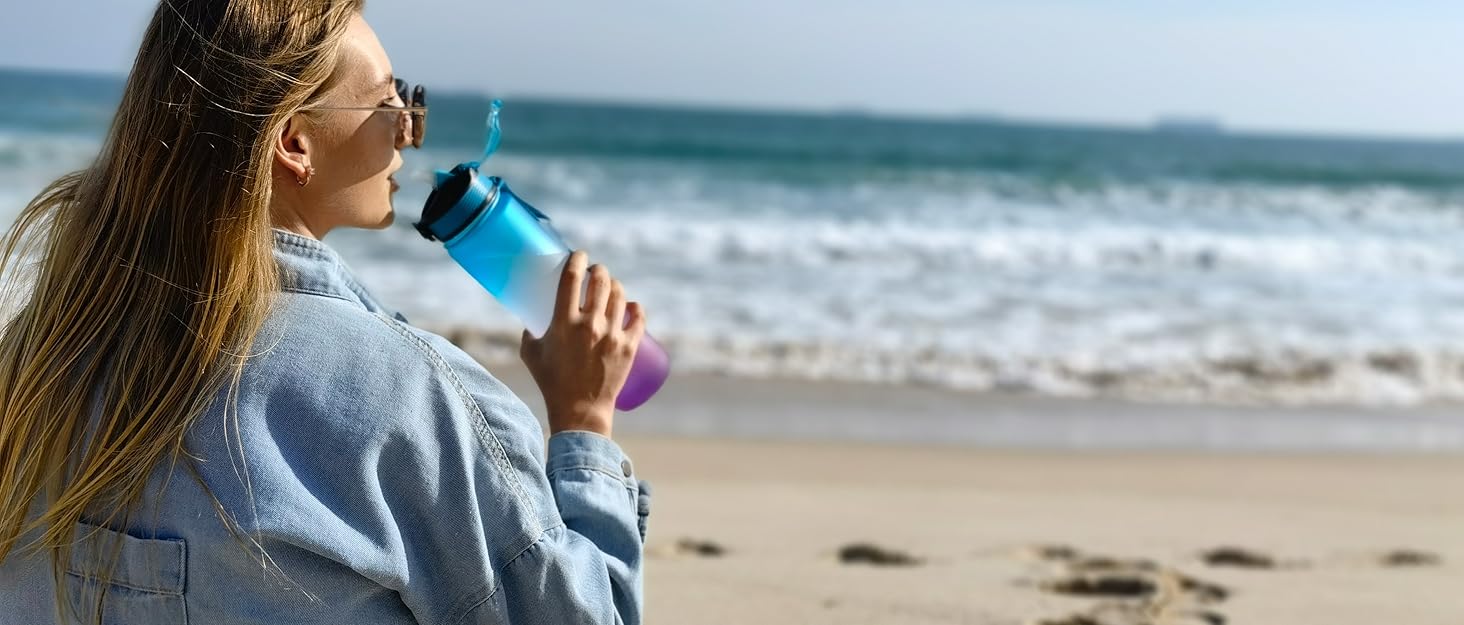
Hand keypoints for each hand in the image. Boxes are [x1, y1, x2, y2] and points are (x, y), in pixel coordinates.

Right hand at [519, 251, 646, 436]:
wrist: (579, 410)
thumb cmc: (551, 382)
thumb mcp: (531, 354)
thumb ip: (529, 332)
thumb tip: (532, 318)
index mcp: (564, 322)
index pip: (572, 278)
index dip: (577, 260)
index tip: (579, 255)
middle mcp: (590, 324)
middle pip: (600, 280)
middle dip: (598, 269)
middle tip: (595, 271)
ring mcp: (612, 335)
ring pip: (619, 294)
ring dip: (614, 285)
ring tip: (610, 287)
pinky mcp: (629, 347)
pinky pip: (638, 317)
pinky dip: (635, 307)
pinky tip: (631, 305)